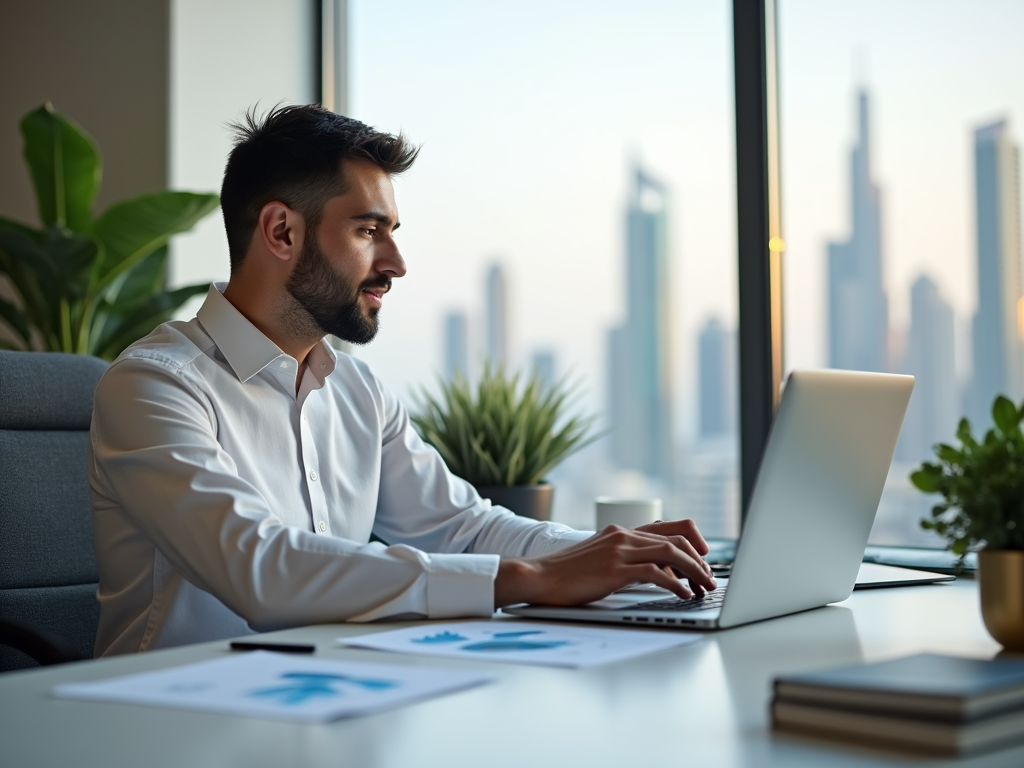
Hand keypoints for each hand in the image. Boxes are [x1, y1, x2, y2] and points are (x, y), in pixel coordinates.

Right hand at [493, 519, 716, 608]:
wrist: (538, 576)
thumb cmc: (567, 574)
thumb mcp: (600, 558)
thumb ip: (625, 558)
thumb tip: (655, 572)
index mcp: (620, 531)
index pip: (668, 528)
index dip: (693, 542)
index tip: (703, 559)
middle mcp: (623, 535)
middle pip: (676, 539)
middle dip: (700, 560)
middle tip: (709, 579)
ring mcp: (619, 550)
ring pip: (671, 553)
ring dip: (694, 570)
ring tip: (704, 587)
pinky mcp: (614, 569)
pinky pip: (655, 573)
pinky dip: (675, 584)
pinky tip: (683, 595)